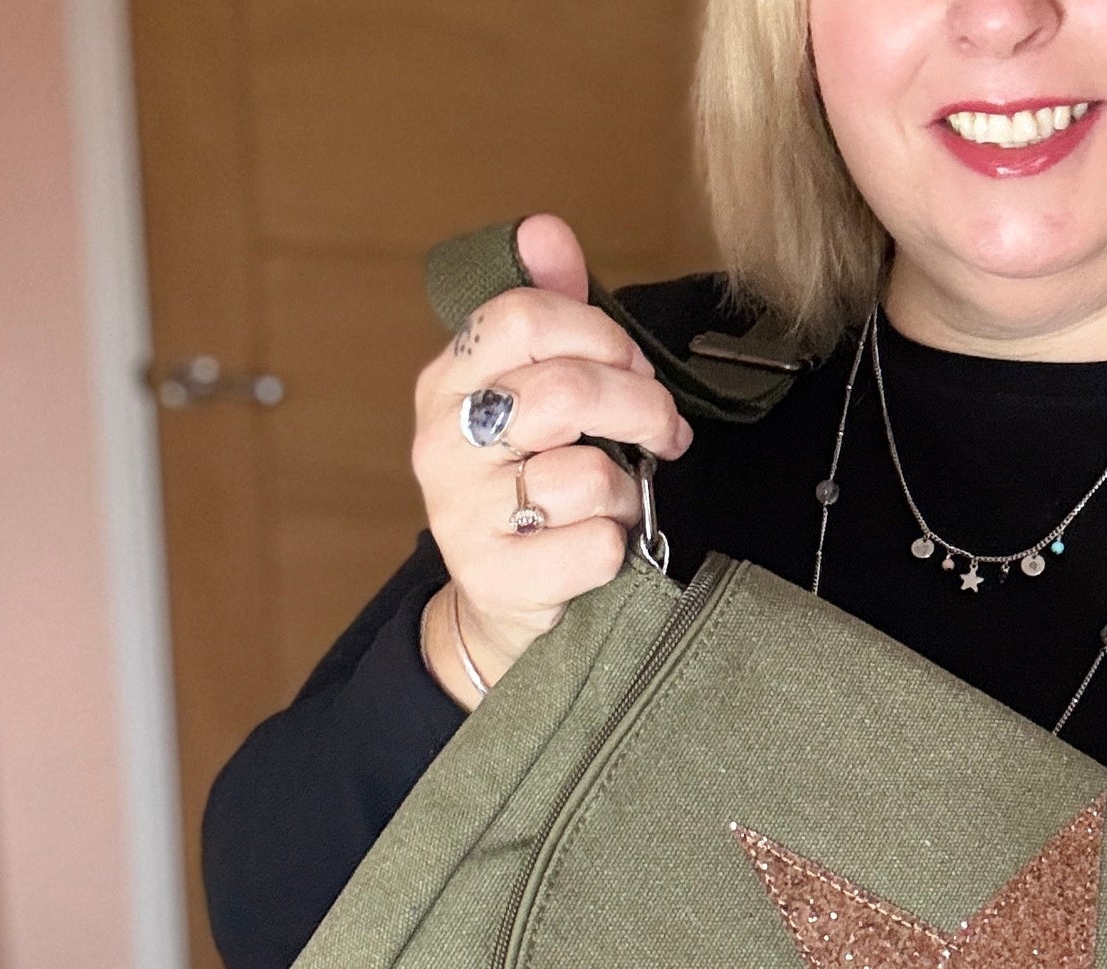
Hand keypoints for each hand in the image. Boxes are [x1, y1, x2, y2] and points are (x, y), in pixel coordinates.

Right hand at [412, 213, 693, 705]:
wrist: (500, 601)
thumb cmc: (530, 485)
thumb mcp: (535, 392)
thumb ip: (548, 310)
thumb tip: (545, 229)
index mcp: (447, 381)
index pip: (525, 318)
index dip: (601, 334)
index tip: (635, 367)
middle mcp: (442, 442)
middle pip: (567, 392)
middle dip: (641, 407)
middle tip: (664, 431)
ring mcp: (462, 513)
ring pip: (588, 474)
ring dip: (628, 488)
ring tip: (614, 500)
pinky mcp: (497, 576)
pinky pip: (597, 543)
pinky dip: (619, 546)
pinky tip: (597, 547)